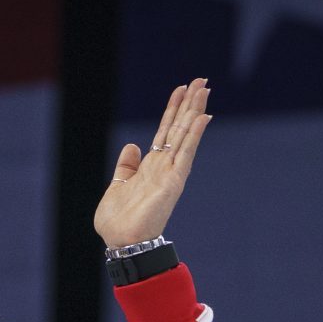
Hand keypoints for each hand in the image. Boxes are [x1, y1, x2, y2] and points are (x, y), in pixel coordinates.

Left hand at [94, 78, 210, 249]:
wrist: (122, 241)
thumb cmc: (118, 221)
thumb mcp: (118, 185)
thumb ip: (126, 166)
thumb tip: (133, 146)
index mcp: (150, 166)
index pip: (165, 132)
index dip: (173, 110)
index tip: (181, 89)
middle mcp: (164, 166)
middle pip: (179, 128)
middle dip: (189, 104)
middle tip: (201, 80)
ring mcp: (171, 172)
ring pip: (185, 135)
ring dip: (195, 111)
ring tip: (204, 88)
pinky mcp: (174, 181)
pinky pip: (186, 153)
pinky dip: (195, 135)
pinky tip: (203, 116)